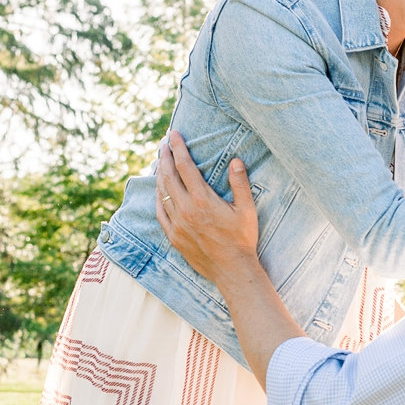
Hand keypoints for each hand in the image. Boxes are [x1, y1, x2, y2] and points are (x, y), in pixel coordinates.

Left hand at [156, 131, 258, 285]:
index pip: (185, 166)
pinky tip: (160, 190)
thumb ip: (240, 183)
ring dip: (160, 174)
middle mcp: (185, 210)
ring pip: (162, 193)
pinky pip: (160, 212)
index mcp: (202, 200)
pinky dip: (158, 197)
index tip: (173, 134)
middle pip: (168, 176)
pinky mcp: (174, 236)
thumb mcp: (246, 210)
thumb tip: (236, 161)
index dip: (178, 148)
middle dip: (165, 157)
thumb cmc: (242, 239)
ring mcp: (177, 224)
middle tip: (164, 144)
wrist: (232, 270)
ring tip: (161, 162)